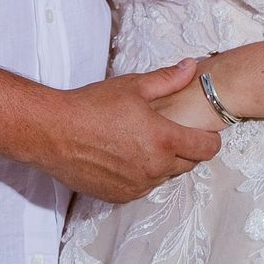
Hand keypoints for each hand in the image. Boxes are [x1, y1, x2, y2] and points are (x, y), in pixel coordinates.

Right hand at [38, 60, 221, 202]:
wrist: (53, 133)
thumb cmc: (91, 106)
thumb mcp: (132, 86)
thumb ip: (167, 79)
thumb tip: (190, 67)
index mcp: (164, 139)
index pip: (207, 149)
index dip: (211, 140)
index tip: (205, 133)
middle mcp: (156, 167)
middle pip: (189, 164)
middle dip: (186, 150)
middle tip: (171, 134)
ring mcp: (138, 185)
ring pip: (164, 177)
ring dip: (162, 163)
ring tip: (142, 143)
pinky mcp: (120, 196)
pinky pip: (142, 188)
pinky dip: (141, 176)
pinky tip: (125, 158)